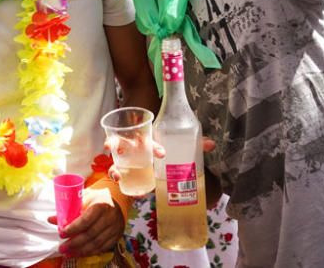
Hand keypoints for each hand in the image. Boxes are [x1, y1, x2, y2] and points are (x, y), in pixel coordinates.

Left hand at [47, 187, 123, 257]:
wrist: (116, 204)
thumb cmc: (96, 200)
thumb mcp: (83, 199)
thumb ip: (68, 209)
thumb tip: (51, 219)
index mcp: (100, 206)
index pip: (86, 220)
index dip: (73, 228)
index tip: (61, 233)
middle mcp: (109, 218)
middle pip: (90, 234)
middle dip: (74, 243)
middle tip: (62, 247)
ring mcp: (114, 229)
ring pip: (96, 243)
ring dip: (80, 250)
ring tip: (68, 253)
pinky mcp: (116, 237)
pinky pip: (102, 248)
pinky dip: (89, 252)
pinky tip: (79, 253)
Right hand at [105, 137, 220, 207]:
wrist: (153, 151)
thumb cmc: (165, 145)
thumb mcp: (178, 144)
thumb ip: (194, 143)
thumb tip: (211, 144)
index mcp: (147, 137)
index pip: (148, 138)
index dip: (154, 146)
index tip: (162, 154)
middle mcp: (134, 146)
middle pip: (122, 142)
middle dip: (115, 143)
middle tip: (112, 147)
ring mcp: (128, 159)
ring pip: (116, 160)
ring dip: (114, 167)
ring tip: (117, 176)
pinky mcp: (126, 171)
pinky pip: (118, 174)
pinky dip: (116, 179)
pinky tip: (120, 186)